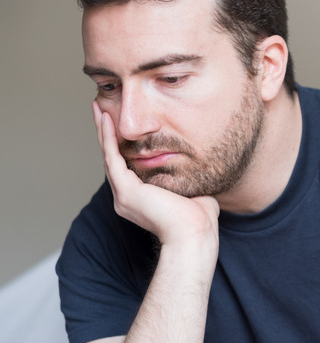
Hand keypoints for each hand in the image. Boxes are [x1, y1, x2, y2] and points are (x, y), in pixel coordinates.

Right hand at [92, 101, 219, 249]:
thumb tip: (192, 164)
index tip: (119, 125)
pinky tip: (105, 119)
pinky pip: (113, 157)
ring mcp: (123, 194)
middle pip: (113, 157)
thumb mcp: (190, 190)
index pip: (126, 166)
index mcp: (140, 198)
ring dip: (102, 130)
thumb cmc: (199, 219)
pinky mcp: (126, 191)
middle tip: (100, 109)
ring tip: (97, 108)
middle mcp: (126, 197)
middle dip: (106, 133)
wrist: (194, 234)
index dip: (121, 144)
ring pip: (108, 155)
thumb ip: (185, 177)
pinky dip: (108, 137)